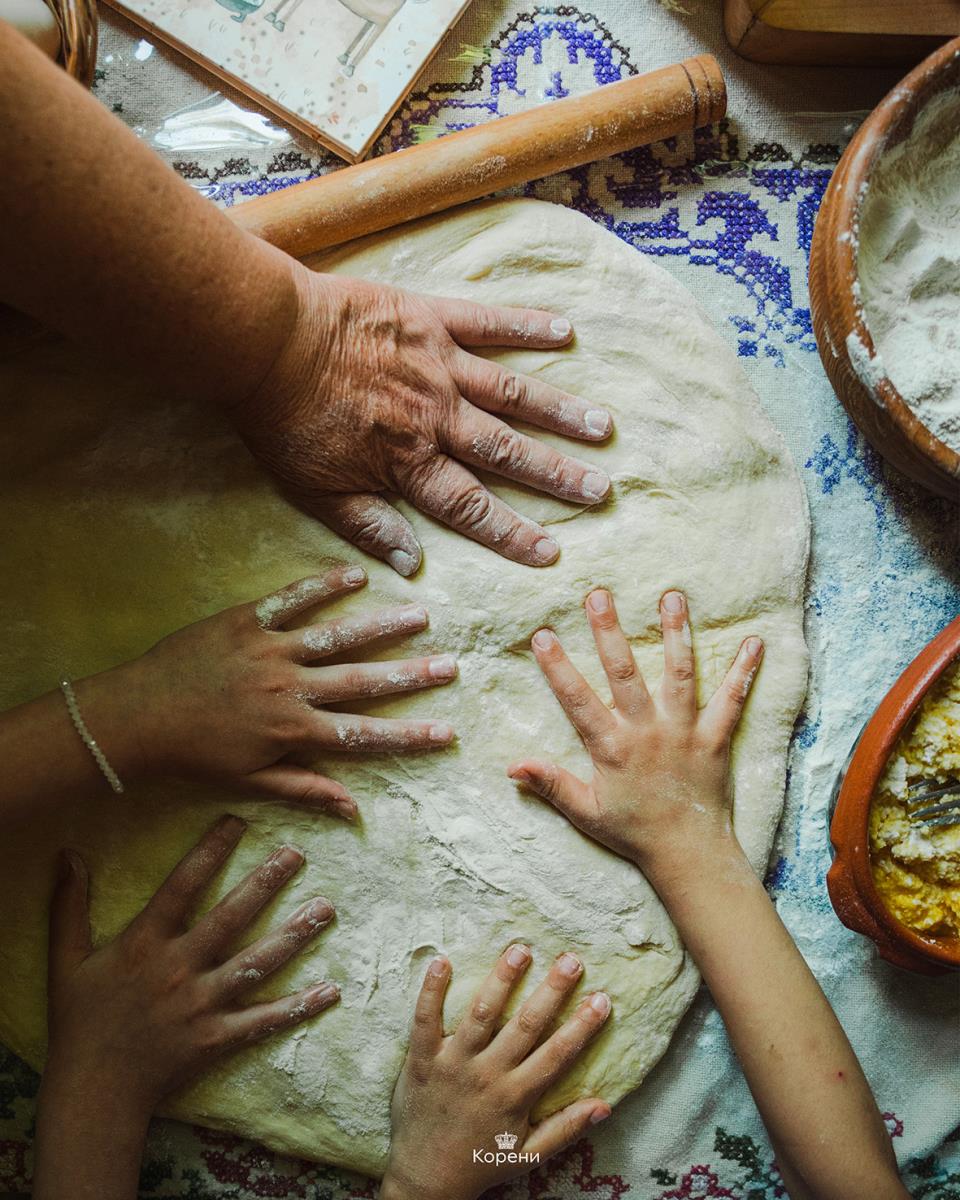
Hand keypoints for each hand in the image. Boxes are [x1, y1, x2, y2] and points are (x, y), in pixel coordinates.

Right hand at [43, 815, 337, 1114]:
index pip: (181, 886)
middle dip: (265, 883)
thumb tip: (69, 855)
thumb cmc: (81, 1023)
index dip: (209, 851)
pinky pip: (263, 1021)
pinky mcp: (217, 1039)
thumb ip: (69, 906)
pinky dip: (298, 1008)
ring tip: (326, 909)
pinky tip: (330, 991)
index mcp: (144, 944)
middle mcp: (178, 969)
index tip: (237, 822)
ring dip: (293, 936)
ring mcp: (201, 1005)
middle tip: (297, 854)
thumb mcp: (66, 961)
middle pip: (230, 917)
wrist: (93, 1093)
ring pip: (256, 964)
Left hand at [94, 564, 457, 818]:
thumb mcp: (250, 781)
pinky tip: (356, 575)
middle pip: (362, 681)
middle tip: (450, 666)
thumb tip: (354, 810)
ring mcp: (269, 650)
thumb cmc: (194, 755)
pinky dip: (323, 586)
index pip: (363, 735)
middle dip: (411, 676)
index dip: (408, 736)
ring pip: (335, 636)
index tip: (446, 732)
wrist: (135, 716)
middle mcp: (289, 688)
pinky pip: (292, 600)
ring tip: (419, 615)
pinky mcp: (246, 622)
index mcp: (292, 731)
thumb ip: (304, 789)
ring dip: (381, 626)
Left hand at [232, 271, 612, 575]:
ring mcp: (439, 365)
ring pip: (512, 393)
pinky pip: (488, 323)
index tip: (552, 551)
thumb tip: (412, 564)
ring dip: (559, 412)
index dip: (512, 532)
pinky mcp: (430, 319)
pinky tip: (565, 332)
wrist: (263, 339)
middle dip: (556, 475)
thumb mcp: (314, 491)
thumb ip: (367, 526)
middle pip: (507, 452)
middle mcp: (437, 417)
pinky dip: (527, 326)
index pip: (471, 507)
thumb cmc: (283, 418)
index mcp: (409, 462)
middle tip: (600, 490)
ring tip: (602, 427)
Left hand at [381, 946, 610, 1199]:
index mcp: (516, 1095)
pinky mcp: (423, 1059)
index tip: (602, 999)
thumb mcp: (528, 1155)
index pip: (557, 1053)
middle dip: (551, 990)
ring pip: (481, 1013)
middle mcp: (488, 1074)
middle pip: (524, 1024)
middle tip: (571, 959)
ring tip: (519, 950)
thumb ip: (566, 1129)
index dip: (582, 1025)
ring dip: (501, 979)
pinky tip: (441, 960)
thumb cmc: (480, 1163)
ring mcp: (454, 1063)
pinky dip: (431, 991)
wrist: (425, 1180)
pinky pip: (425, 1020)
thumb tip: (605, 1106)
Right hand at [508, 588, 763, 882]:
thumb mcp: (585, 812)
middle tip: (599, 593)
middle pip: (624, 673)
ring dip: (675, 634)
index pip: (578, 700)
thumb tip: (512, 766)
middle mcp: (647, 732)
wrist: (688, 855)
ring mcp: (684, 732)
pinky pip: (732, 701)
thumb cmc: (633, 833)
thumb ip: (550, 784)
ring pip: (678, 674)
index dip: (559, 667)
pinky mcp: (715, 738)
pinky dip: (744, 672)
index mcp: (612, 748)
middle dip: (610, 631)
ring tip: (672, 596)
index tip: (544, 634)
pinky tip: (754, 643)